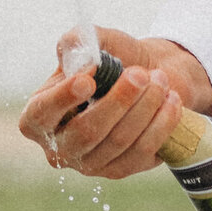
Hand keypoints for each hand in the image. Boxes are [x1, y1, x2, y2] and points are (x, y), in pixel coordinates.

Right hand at [18, 28, 211, 178]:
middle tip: (140, 74)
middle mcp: (60, 146)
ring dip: (144, 108)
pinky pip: (142, 151)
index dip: (63, 97)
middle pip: (86, 132)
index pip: (40, 114)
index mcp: (40, 116)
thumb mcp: (96, 42)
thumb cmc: (115, 59)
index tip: (89, 78)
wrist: (150, 75)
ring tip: (160, 80)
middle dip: (118, 101)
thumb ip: (78, 40)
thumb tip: (75, 48)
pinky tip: (171, 102)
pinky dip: (161, 124)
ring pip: (118, 141)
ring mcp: (90, 163)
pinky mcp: (120, 170)